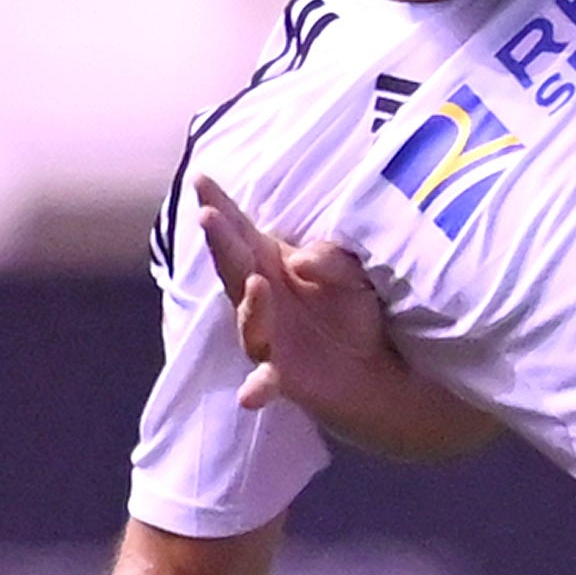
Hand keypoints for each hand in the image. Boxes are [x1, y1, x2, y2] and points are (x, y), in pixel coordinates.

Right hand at [194, 179, 492, 459]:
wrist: (374, 369)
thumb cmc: (353, 310)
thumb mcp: (352, 274)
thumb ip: (330, 260)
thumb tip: (300, 262)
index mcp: (272, 264)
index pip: (241, 231)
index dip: (221, 207)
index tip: (201, 179)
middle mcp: (259, 298)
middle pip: (233, 268)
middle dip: (220, 243)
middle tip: (210, 216)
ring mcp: (266, 338)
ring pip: (247, 320)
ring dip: (250, 304)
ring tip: (258, 282)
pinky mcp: (280, 375)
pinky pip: (263, 381)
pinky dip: (257, 387)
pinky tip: (250, 395)